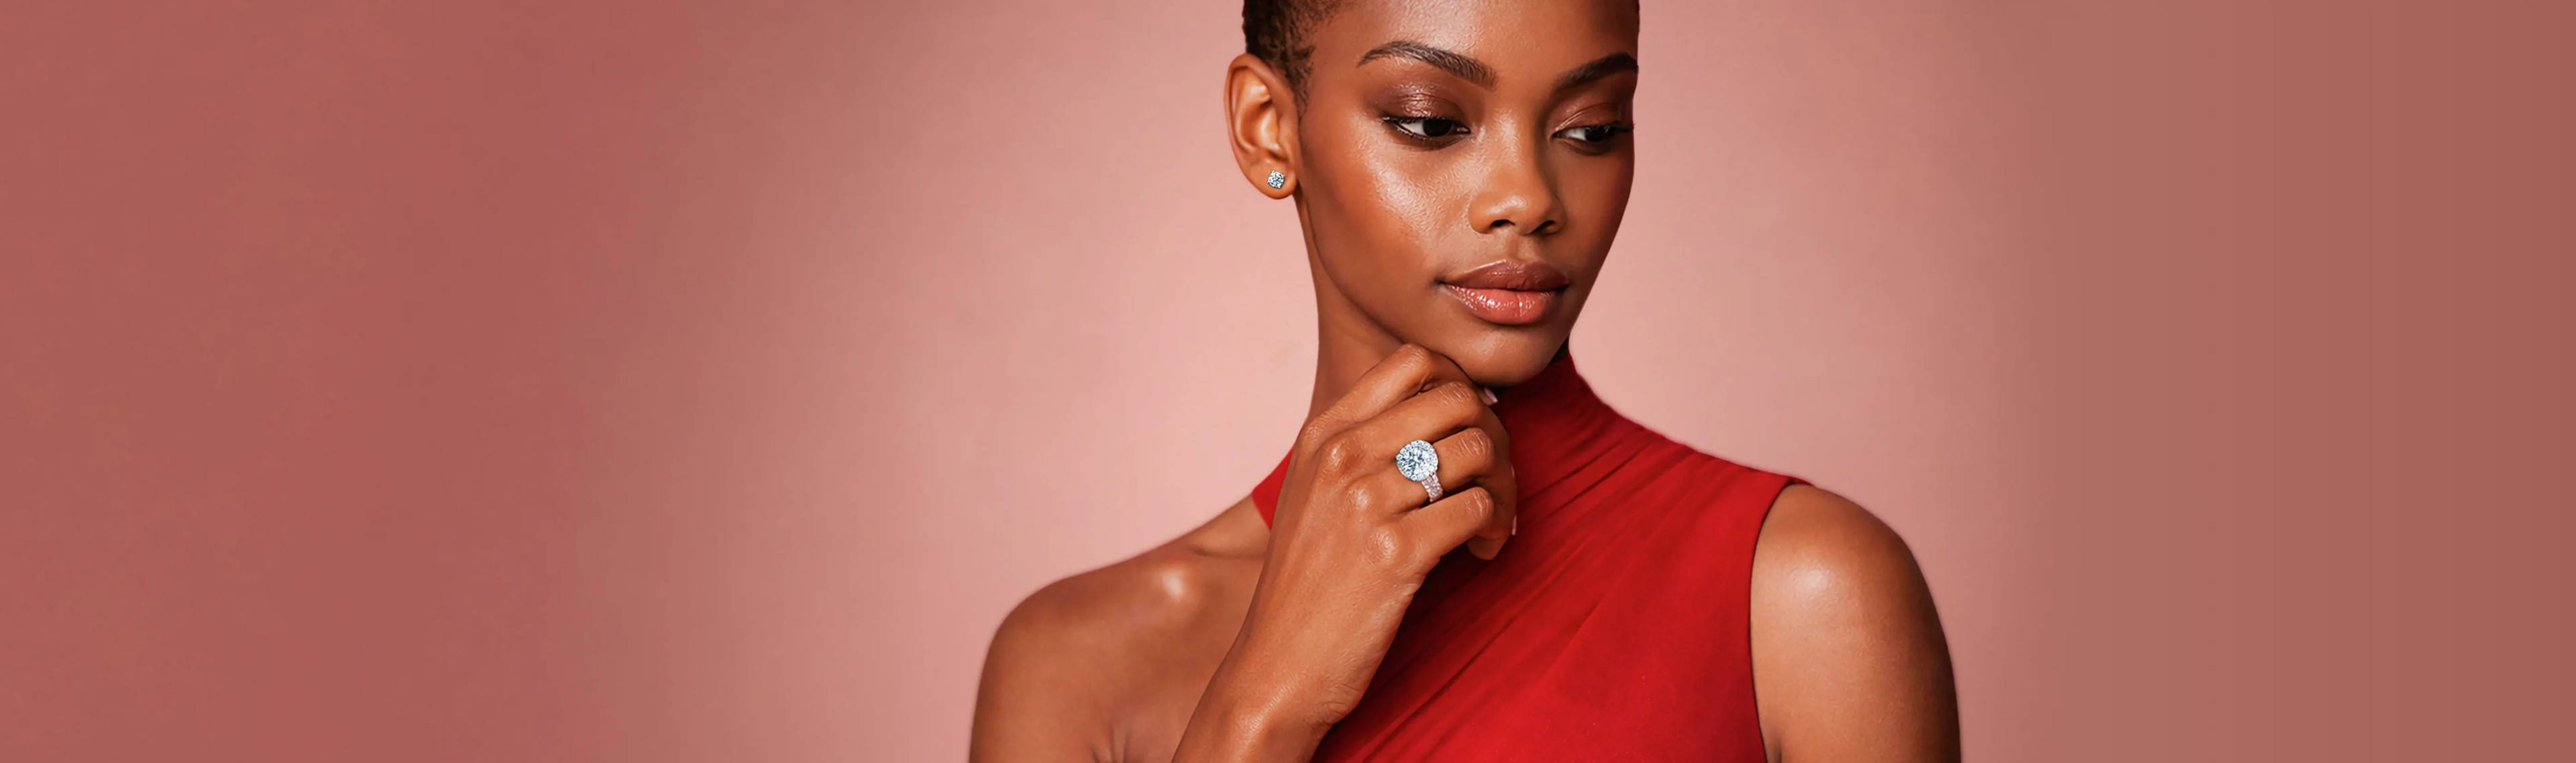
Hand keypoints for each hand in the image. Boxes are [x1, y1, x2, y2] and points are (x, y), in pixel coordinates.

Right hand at [1174, 344, 1518, 761]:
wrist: (1277, 668)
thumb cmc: (1309, 584)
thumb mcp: (1316, 494)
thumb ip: (1366, 446)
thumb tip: (1455, 407)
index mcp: (1323, 434)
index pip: (1414, 361)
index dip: (1461, 385)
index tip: (1468, 430)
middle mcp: (1342, 456)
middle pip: (1458, 397)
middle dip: (1495, 435)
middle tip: (1493, 479)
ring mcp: (1367, 502)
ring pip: (1478, 450)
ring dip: (1504, 485)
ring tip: (1491, 522)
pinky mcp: (1396, 553)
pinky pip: (1480, 507)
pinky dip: (1496, 527)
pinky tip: (1481, 552)